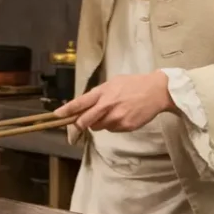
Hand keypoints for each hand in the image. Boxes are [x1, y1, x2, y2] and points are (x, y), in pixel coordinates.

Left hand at [55, 72, 173, 131]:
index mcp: (103, 92)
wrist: (157, 91)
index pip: (80, 103)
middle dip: (80, 124)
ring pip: (98, 127)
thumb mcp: (113, 83)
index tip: (56, 115)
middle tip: (81, 123)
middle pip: (85, 121)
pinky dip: (113, 126)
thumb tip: (85, 104)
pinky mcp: (125, 126)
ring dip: (100, 123)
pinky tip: (123, 116)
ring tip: (113, 112)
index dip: (67, 110)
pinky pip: (112, 130)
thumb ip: (98, 94)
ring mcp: (116, 118)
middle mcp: (107, 106)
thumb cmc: (134, 84)